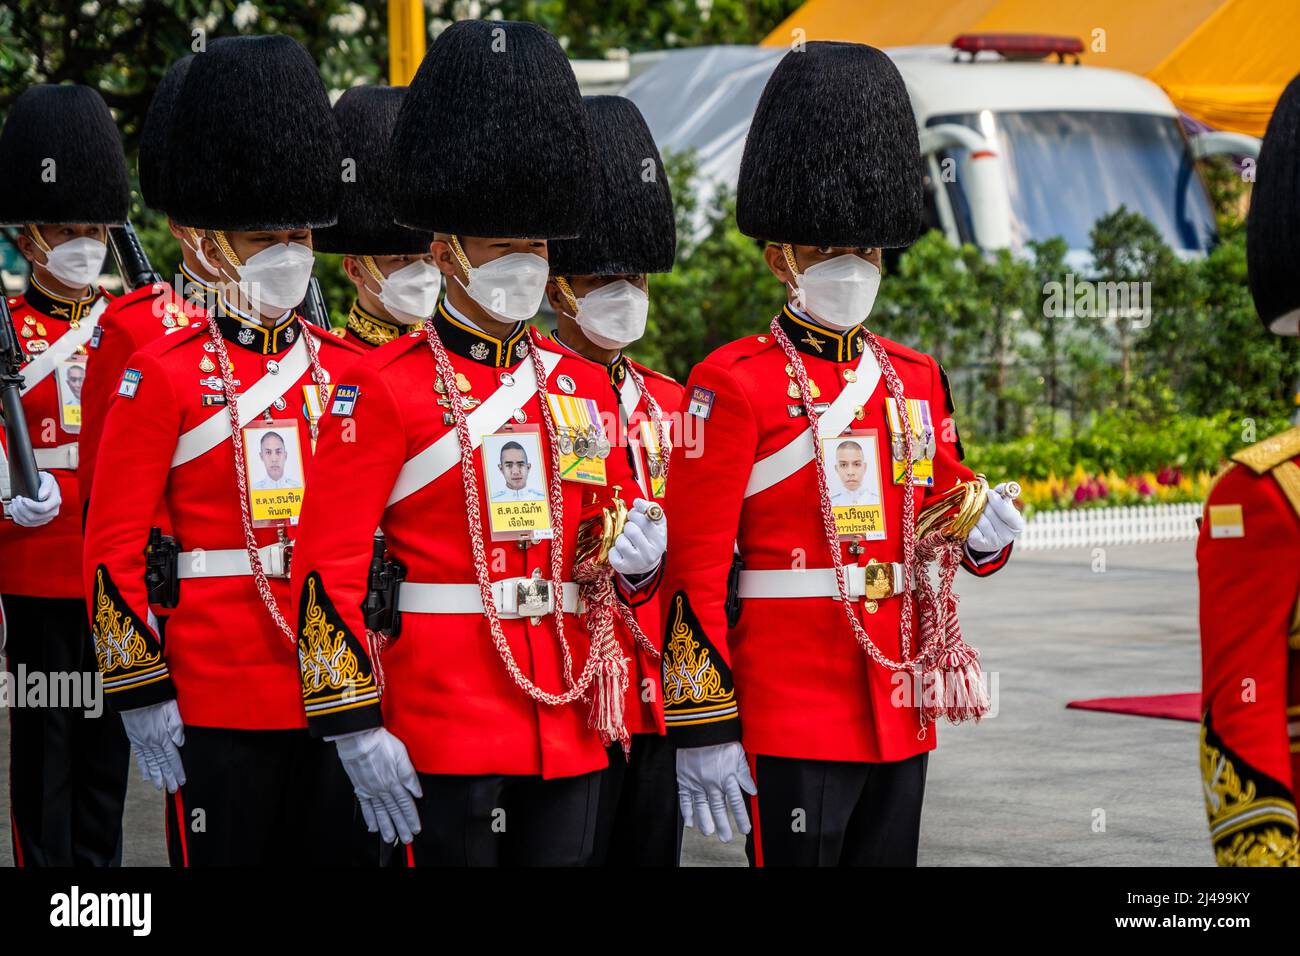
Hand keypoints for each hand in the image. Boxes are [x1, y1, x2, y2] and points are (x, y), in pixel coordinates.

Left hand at [6, 472, 60, 527]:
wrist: (45, 486)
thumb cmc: (44, 481)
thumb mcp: (47, 478)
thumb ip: (46, 485)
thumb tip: (42, 497)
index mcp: (56, 501)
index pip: (42, 508)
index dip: (30, 505)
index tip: (22, 498)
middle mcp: (53, 512)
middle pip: (34, 517)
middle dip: (21, 508)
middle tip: (16, 499)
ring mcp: (46, 518)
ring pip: (28, 522)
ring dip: (17, 513)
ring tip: (14, 503)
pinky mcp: (39, 521)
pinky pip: (26, 524)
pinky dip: (17, 517)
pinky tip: (14, 509)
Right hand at [120, 699, 185, 792]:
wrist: (134, 694)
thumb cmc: (156, 699)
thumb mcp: (171, 707)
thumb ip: (177, 725)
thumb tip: (180, 742)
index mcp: (162, 735)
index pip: (172, 757)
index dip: (177, 770)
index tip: (182, 781)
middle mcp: (151, 742)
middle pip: (162, 764)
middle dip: (168, 778)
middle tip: (173, 790)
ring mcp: (142, 742)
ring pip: (150, 763)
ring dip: (156, 776)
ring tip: (160, 787)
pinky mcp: (134, 740)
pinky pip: (140, 758)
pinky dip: (144, 768)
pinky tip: (146, 777)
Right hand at [334, 727, 422, 843]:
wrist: (359, 739)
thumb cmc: (380, 743)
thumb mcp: (402, 755)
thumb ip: (410, 776)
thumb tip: (417, 792)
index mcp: (395, 781)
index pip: (406, 804)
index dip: (412, 817)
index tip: (416, 827)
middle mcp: (383, 789)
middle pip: (394, 812)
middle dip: (401, 826)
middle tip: (406, 838)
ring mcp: (371, 790)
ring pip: (380, 813)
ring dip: (386, 827)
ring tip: (391, 838)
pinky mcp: (360, 788)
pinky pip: (366, 807)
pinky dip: (370, 818)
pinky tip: (372, 826)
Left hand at [608, 498, 666, 577]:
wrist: (646, 562)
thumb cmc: (650, 537)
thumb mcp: (656, 522)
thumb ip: (650, 507)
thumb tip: (637, 502)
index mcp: (660, 539)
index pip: (643, 519)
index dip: (635, 514)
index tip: (635, 516)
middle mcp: (651, 553)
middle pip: (631, 529)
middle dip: (628, 525)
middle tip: (631, 528)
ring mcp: (637, 562)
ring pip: (620, 541)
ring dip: (621, 537)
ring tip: (628, 541)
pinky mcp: (624, 568)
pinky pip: (612, 552)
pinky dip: (614, 549)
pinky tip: (622, 551)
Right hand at [676, 741, 755, 842]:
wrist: (698, 726)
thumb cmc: (720, 737)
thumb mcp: (738, 753)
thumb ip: (745, 773)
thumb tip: (752, 790)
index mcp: (728, 777)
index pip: (736, 802)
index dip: (741, 817)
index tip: (745, 829)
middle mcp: (713, 783)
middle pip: (719, 808)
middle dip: (724, 825)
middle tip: (726, 838)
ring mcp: (697, 782)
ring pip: (702, 806)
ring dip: (706, 821)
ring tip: (709, 833)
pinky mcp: (684, 778)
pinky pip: (685, 798)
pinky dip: (687, 810)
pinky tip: (690, 821)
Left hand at [967, 481, 1024, 555]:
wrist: (989, 537)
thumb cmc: (998, 517)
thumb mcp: (1005, 505)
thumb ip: (1004, 494)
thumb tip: (1003, 486)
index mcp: (1017, 525)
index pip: (1008, 514)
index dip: (998, 502)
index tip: (990, 493)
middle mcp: (1007, 536)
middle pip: (990, 513)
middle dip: (985, 504)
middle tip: (983, 502)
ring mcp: (992, 542)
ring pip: (979, 519)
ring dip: (976, 512)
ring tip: (979, 513)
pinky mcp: (978, 545)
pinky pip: (971, 527)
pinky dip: (970, 522)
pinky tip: (974, 523)